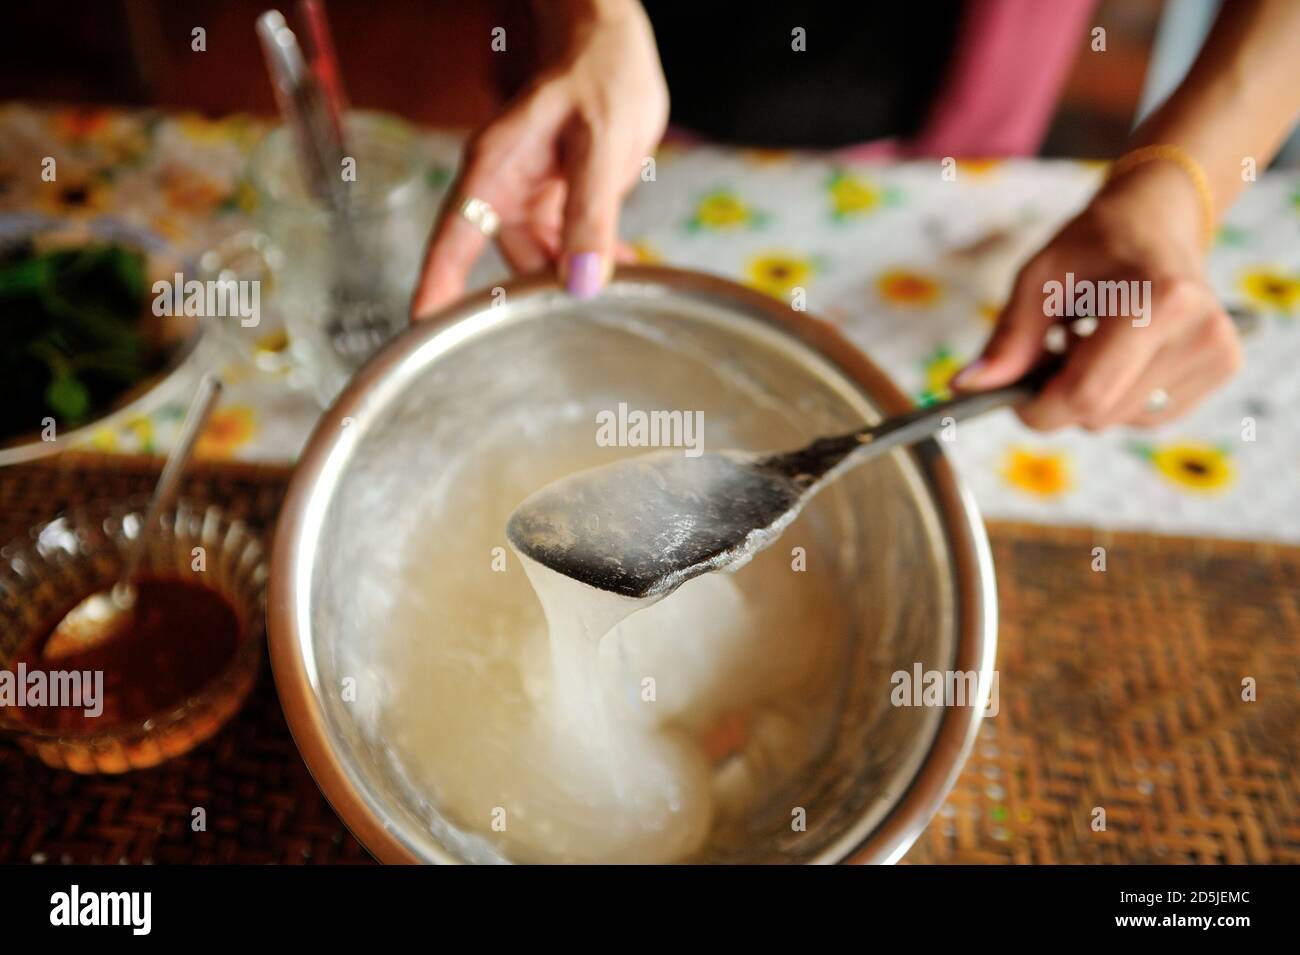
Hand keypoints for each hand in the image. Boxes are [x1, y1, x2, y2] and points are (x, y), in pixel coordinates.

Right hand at [411, 1, 666, 318]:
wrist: (611, 44)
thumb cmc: (597, 75)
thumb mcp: (601, 142)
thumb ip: (592, 213)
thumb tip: (583, 282)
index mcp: (493, 171)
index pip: (453, 239)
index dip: (436, 285)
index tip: (422, 328)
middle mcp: (504, 190)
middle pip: (506, 263)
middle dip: (535, 299)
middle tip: (570, 331)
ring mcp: (532, 198)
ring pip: (544, 261)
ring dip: (576, 280)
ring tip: (618, 292)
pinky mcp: (560, 202)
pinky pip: (570, 246)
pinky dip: (596, 261)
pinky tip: (628, 267)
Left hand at [953, 160, 1241, 429]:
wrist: (1157, 220)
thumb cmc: (1094, 244)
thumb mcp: (1040, 279)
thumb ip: (1008, 339)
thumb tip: (964, 387)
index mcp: (1159, 299)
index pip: (1087, 394)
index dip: (1040, 409)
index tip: (1016, 398)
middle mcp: (1200, 328)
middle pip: (1102, 414)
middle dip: (1061, 399)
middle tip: (1055, 352)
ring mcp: (1218, 350)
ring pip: (1123, 420)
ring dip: (1092, 396)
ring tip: (1093, 342)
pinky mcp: (1224, 366)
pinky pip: (1149, 417)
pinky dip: (1122, 398)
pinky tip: (1122, 355)